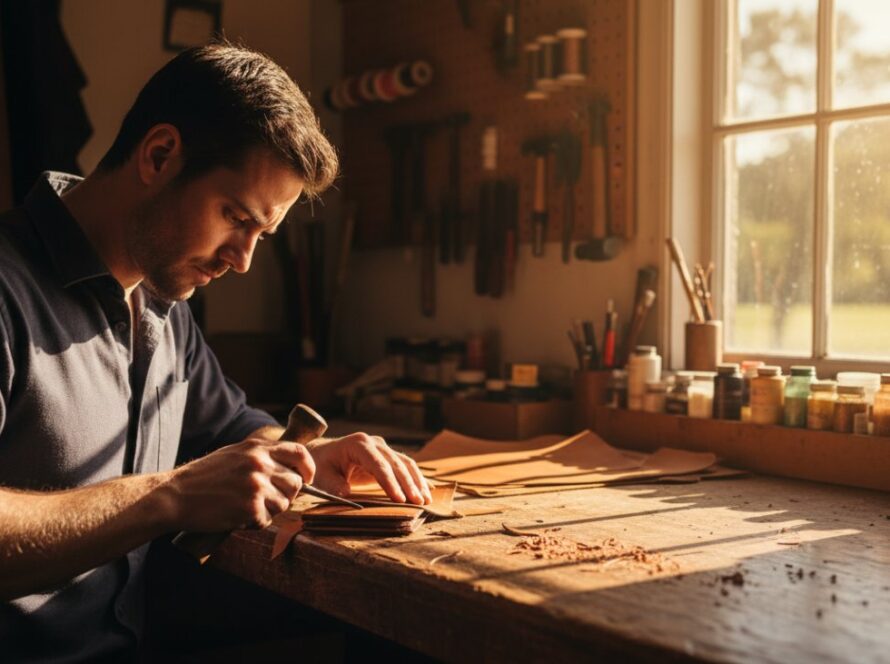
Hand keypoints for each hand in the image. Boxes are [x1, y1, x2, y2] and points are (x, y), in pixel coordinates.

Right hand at [168, 437, 315, 530]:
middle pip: (296, 483)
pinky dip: (254, 523)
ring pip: (284, 504)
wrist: (175, 495)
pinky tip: (236, 516)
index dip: (308, 468)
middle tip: (264, 500)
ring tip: (244, 507)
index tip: (307, 478)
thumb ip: (261, 456)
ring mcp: (256, 485)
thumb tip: (290, 467)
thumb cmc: (203, 477)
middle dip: (285, 495)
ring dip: (268, 510)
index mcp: (257, 448)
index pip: (299, 453)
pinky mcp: (250, 507)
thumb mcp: (234, 453)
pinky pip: (267, 520)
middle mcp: (260, 463)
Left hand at [307, 433, 431, 504]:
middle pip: (396, 463)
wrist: (322, 454)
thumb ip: (333, 485)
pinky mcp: (388, 456)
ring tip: (426, 500)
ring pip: (405, 463)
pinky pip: (405, 466)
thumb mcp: (322, 476)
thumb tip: (346, 495)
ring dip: (417, 482)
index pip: (378, 464)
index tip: (399, 499)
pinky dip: (416, 478)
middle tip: (418, 502)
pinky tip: (426, 490)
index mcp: (358, 444)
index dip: (390, 482)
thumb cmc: (321, 466)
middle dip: (408, 484)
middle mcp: (374, 443)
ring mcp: (383, 448)